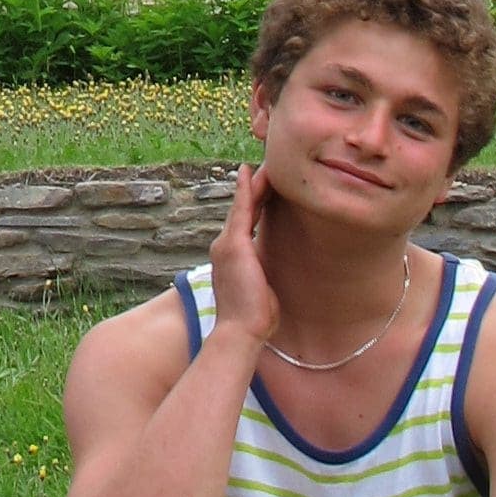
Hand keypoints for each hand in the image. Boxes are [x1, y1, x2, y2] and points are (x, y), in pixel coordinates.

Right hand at [207, 166, 279, 349]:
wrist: (240, 332)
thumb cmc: (253, 319)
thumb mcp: (260, 290)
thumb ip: (263, 276)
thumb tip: (272, 277)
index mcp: (231, 258)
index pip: (244, 223)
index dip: (253, 203)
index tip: (263, 187)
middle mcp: (223, 247)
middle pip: (242, 209)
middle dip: (253, 188)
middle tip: (265, 166)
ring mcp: (226, 244)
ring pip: (242, 205)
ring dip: (254, 184)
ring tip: (265, 164)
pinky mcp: (234, 245)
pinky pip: (242, 209)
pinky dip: (246, 190)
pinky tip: (251, 172)